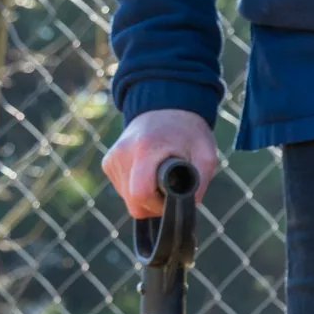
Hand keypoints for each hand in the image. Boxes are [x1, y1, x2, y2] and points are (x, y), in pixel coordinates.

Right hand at [102, 108, 218, 218]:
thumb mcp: (205, 155)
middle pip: (134, 202)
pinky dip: (138, 188)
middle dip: (154, 204)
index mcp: (145, 150)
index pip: (140, 194)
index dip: (159, 205)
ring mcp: (112, 158)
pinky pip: (123, 190)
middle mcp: (122, 154)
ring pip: (128, 198)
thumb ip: (200, 183)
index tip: (173, 197)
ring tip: (160, 176)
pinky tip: (149, 173)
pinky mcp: (108, 163)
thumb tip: (188, 206)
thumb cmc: (188, 132)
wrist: (165, 107)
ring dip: (147, 196)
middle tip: (170, 190)